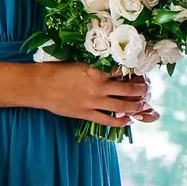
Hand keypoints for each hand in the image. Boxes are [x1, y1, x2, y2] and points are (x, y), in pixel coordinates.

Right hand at [36, 64, 152, 129]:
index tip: (140, 75)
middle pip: (128, 89)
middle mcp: (99, 86)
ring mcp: (93, 101)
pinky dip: (119, 121)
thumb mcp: (79, 64)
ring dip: (136, 106)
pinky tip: (127, 121)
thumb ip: (95, 69)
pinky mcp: (86, 113)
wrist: (38, 85)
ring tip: (144, 105)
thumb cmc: (55, 71)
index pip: (122, 72)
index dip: (133, 74)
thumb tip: (109, 71)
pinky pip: (107, 120)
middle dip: (141, 90)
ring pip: (122, 105)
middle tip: (147, 90)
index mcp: (96, 70)